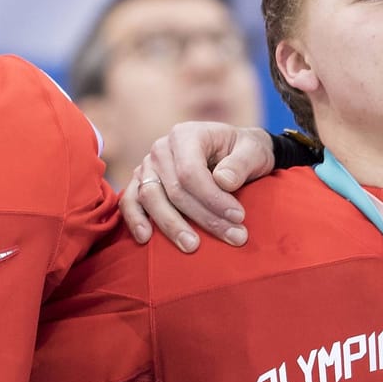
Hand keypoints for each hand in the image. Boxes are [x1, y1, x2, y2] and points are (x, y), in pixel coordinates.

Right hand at [119, 123, 272, 251]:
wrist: (233, 152)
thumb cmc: (243, 151)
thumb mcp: (254, 150)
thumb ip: (242, 164)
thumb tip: (223, 181)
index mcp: (186, 135)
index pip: (190, 171)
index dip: (212, 198)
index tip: (238, 217)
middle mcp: (161, 149)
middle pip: (173, 189)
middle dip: (203, 218)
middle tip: (234, 237)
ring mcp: (147, 166)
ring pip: (150, 198)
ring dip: (171, 226)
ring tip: (192, 246)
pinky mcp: (141, 183)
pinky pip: (129, 201)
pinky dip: (134, 220)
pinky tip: (146, 239)